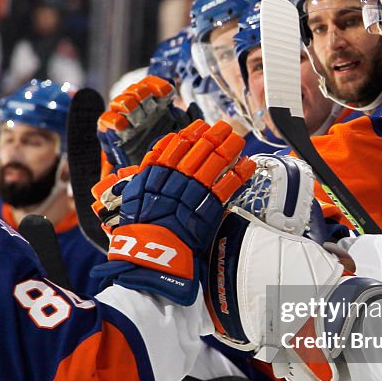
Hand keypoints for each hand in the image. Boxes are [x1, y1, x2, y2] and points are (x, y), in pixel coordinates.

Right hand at [92, 120, 255, 304]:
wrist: (150, 254)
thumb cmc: (138, 232)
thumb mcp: (133, 200)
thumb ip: (143, 181)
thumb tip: (144, 168)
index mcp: (155, 174)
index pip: (174, 146)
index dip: (189, 134)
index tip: (198, 127)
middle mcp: (175, 177)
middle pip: (197, 148)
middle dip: (212, 135)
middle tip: (223, 126)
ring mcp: (194, 190)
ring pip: (214, 161)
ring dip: (228, 147)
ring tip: (237, 139)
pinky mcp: (209, 206)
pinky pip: (228, 184)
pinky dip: (240, 173)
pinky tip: (248, 164)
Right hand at [97, 76, 198, 171]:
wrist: (146, 175)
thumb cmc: (164, 152)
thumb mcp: (180, 134)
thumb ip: (189, 119)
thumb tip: (193, 106)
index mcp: (153, 106)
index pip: (152, 85)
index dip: (158, 85)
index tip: (168, 94)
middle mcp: (138, 109)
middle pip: (136, 89)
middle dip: (143, 93)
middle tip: (150, 104)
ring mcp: (123, 118)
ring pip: (120, 100)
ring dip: (128, 103)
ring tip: (136, 114)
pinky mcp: (109, 131)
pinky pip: (105, 119)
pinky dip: (114, 120)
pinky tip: (124, 126)